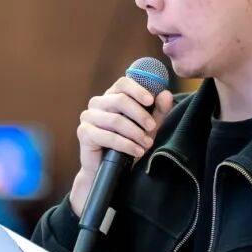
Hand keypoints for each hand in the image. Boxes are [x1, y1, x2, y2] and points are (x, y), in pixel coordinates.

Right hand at [71, 77, 172, 216]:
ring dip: (135, 133)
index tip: (151, 101)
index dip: (138, 90)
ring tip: (147, 144)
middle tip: (153, 128)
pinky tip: (137, 151)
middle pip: (120, 100)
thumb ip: (158, 110)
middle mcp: (97, 102)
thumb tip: (166, 94)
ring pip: (116, 120)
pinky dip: (126, 145)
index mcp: (111, 95)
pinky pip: (108, 137)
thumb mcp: (148, 126)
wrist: (110, 168)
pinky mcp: (84, 133)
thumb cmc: (129, 142)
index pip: (123, 83)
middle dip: (140, 115)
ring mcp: (88, 117)